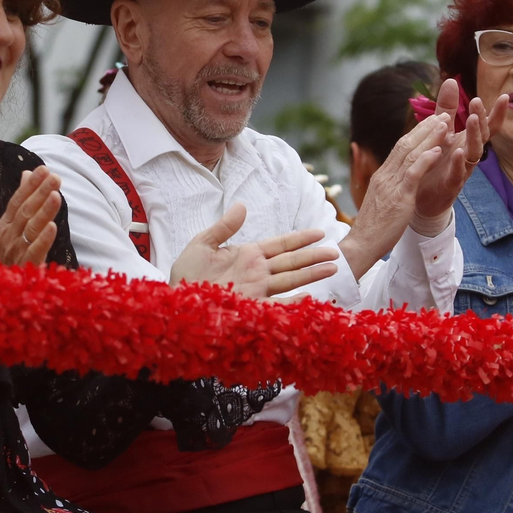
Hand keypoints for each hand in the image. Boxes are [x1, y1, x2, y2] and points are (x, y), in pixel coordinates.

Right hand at [0, 166, 61, 265]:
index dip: (30, 185)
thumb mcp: (13, 227)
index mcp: (5, 225)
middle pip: (25, 211)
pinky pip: (34, 252)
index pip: (17, 201)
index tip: (43, 169)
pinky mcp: (25, 268)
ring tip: (56, 195)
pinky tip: (53, 227)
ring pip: (31, 228)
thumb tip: (27, 173)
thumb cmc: (11, 256)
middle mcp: (8, 236)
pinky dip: (43, 239)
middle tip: (55, 177)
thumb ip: (21, 201)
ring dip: (44, 211)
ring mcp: (15, 252)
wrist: (0, 292)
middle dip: (40, 193)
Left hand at [170, 203, 339, 298]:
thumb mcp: (203, 244)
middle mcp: (257, 272)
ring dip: (311, 274)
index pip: (280, 244)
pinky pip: (276, 304)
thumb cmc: (187, 275)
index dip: (300, 238)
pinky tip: (309, 297)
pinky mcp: (251, 307)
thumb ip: (224, 227)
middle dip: (313, 257)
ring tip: (332, 268)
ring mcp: (257, 290)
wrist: (176, 303)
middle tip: (336, 252)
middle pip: (291, 261)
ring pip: (290, 279)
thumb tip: (242, 205)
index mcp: (248, 255)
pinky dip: (293, 302)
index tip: (320, 233)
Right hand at [339, 111, 449, 278]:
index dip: (416, 133)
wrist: (361, 245)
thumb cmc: (372, 228)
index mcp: (382, 176)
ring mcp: (391, 185)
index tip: (431, 122)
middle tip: (443, 115)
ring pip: (410, 154)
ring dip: (430, 137)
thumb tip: (397, 180)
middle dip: (425, 128)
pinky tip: (438, 150)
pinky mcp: (399, 198)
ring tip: (445, 124)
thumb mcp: (382, 201)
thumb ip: (390, 188)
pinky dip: (426, 159)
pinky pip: (413, 174)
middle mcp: (385, 176)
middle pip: (405, 144)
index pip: (399, 148)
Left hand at [412, 79, 507, 227]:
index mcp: (467, 140)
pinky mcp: (451, 184)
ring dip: (474, 137)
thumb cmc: (435, 160)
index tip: (505, 97)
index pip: (487, 125)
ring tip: (473, 120)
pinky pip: (457, 173)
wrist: (421, 194)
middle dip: (482, 120)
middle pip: (482, 136)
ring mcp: (462, 169)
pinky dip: (458, 162)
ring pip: (473, 153)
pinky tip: (457, 152)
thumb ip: (447, 108)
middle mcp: (469, 154)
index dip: (497, 113)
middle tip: (478, 103)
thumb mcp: (441, 131)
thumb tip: (452, 80)